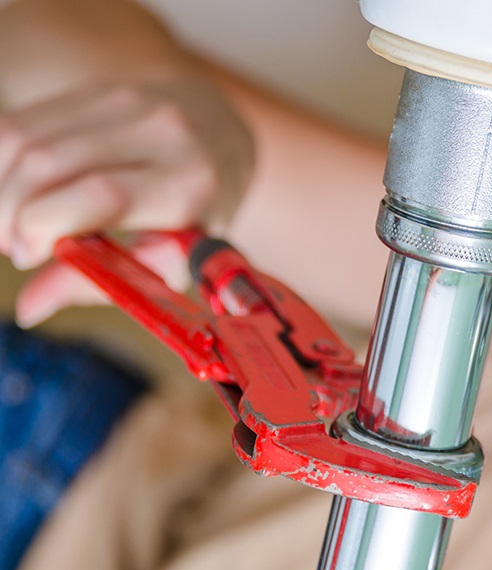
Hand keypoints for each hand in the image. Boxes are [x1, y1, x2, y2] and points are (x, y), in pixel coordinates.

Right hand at [0, 75, 253, 324]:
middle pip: (48, 164)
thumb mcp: (169, 259)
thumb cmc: (194, 214)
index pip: (101, 195)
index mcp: (190, 185)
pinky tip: (12, 192)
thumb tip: (30, 309)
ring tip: (10, 223)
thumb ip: (101, 282)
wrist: (219, 138)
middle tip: (12, 246)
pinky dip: (1, 163)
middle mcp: (161, 133)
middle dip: (9, 211)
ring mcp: (125, 102)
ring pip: (23, 138)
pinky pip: (20, 122)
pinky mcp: (94, 89)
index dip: (45, 224)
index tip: (28, 255)